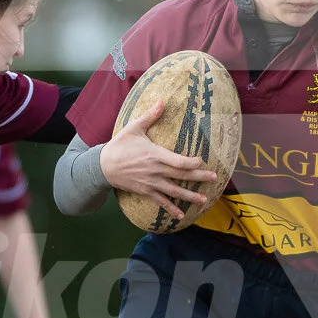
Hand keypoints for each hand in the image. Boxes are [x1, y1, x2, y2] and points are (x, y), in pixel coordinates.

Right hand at [100, 100, 218, 221]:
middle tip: (214, 178)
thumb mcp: (133, 128)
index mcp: (155, 154)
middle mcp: (156, 171)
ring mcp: (151, 183)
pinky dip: (171, 209)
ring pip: (174, 191)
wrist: (103, 166)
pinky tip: (182, 216)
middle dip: (199, 177)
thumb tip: (162, 101)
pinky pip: (161, 202)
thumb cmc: (119, 145)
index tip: (201, 160)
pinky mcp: (146, 191)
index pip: (179, 161)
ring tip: (204, 200)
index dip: (192, 162)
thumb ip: (150, 116)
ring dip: (190, 196)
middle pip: (181, 176)